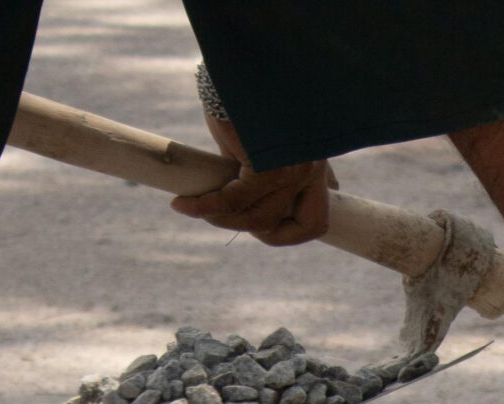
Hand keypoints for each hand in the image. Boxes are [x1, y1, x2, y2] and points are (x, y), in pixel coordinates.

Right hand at [170, 111, 334, 246]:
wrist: (233, 69)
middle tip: (221, 217)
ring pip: (260, 218)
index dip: (293, 234)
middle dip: (256, 231)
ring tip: (193, 207)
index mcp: (315, 163)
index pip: (319, 219)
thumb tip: (269, 193)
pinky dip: (205, 206)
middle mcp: (312, 168)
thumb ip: (271, 170)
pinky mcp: (267, 164)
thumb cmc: (244, 100)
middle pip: (297, 226)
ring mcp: (294, 168)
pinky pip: (233, 200)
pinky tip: (184, 204)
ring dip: (222, 219)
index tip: (264, 231)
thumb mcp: (263, 141)